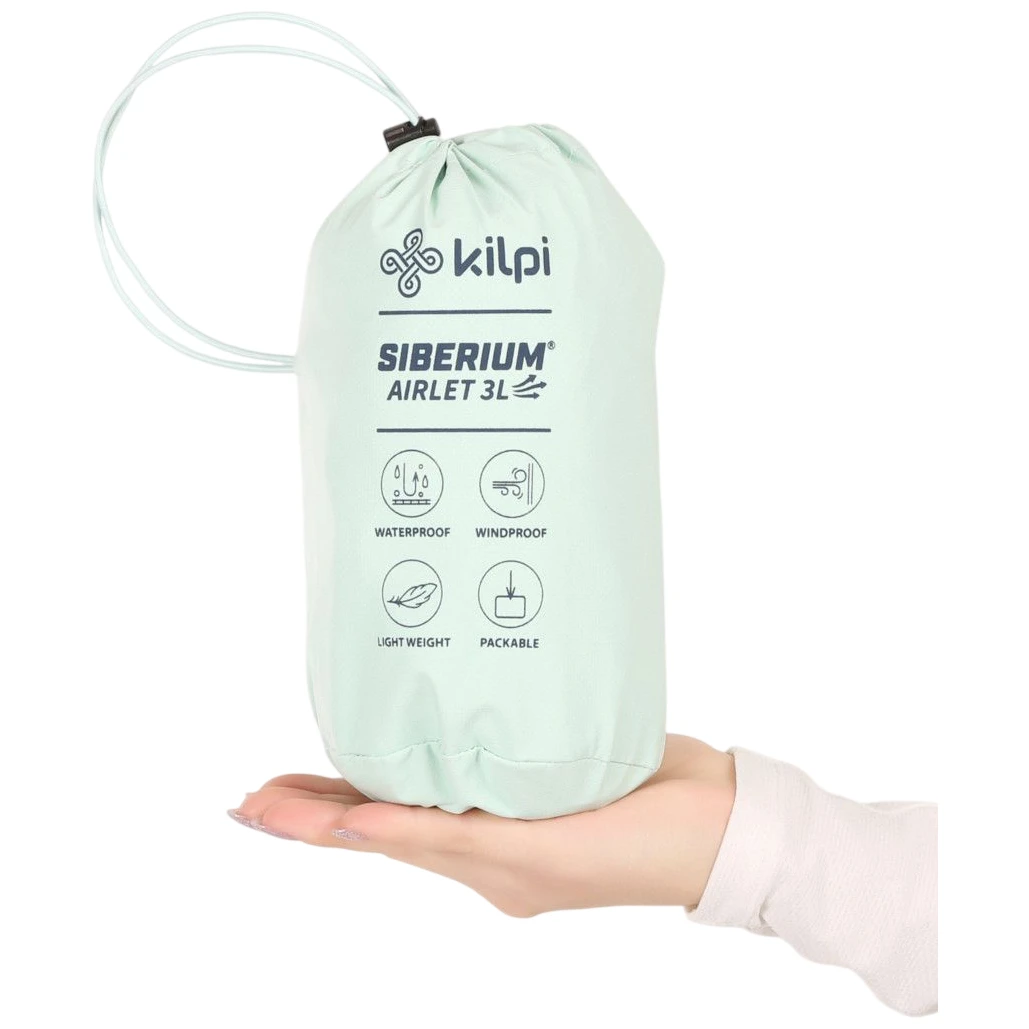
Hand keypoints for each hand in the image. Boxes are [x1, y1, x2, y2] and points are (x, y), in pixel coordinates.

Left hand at [230, 734, 735, 915]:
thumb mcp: (538, 854)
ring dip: (359, 783)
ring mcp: (514, 805)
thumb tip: (359, 829)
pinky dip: (425, 754)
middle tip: (255, 794)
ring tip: (301, 776)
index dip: (315, 822)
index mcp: (484, 863)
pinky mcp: (542, 769)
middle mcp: (489, 837)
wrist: (717, 820)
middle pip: (387, 819)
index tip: (259, 808)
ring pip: (419, 792)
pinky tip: (411, 733)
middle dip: (318, 807)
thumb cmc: (639, 847)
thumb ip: (451, 839)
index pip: (380, 839)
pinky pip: (470, 762)